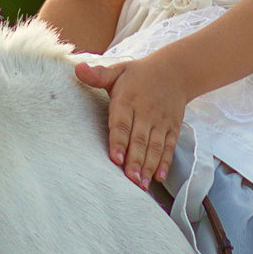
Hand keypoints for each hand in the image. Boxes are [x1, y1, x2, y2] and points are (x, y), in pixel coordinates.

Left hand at [76, 54, 193, 188]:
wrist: (174, 72)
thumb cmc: (139, 75)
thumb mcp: (118, 71)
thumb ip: (98, 74)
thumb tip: (77, 69)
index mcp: (128, 100)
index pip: (122, 124)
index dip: (119, 142)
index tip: (116, 159)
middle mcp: (146, 113)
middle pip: (139, 141)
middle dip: (135, 162)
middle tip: (130, 181)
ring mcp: (161, 122)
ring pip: (155, 147)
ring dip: (148, 166)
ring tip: (141, 184)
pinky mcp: (172, 128)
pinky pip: (169, 147)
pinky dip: (165, 163)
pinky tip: (159, 177)